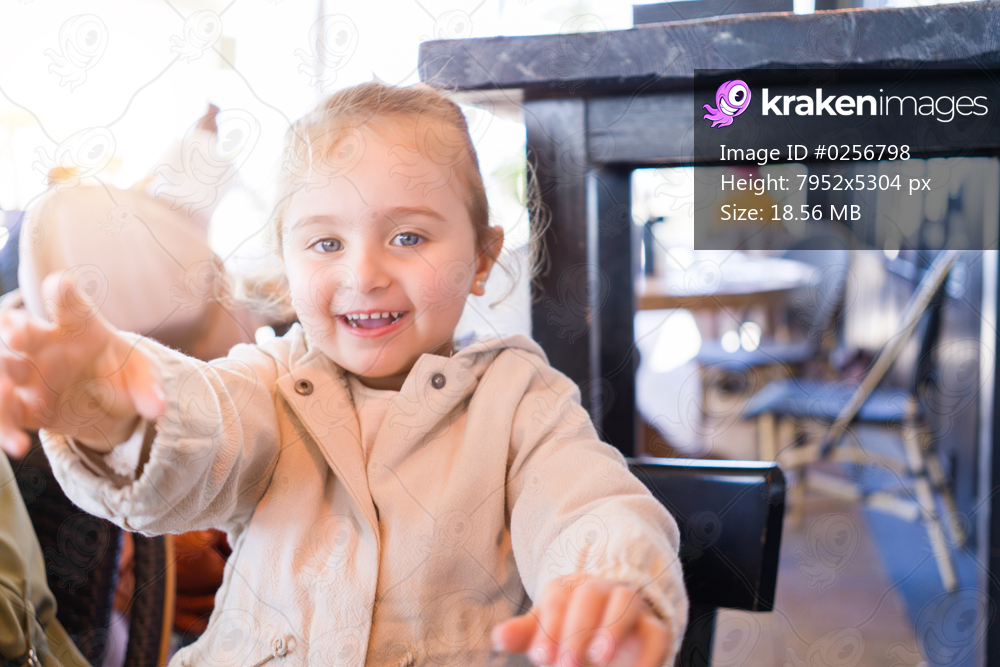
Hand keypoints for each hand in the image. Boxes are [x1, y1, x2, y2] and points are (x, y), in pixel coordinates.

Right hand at [0, 271, 165, 457]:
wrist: (108, 406)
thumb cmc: (123, 374)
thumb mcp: (143, 376)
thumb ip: (149, 388)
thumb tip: (158, 409)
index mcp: (79, 326)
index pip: (68, 302)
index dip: (62, 292)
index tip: (60, 286)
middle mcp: (47, 345)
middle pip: (25, 330)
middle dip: (17, 329)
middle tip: (16, 334)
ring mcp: (31, 375)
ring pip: (5, 370)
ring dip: (3, 377)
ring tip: (10, 388)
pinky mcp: (25, 407)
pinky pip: (9, 414)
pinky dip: (7, 429)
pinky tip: (17, 446)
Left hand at [491, 574, 671, 666]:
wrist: (612, 633)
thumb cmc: (572, 631)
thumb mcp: (547, 633)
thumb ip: (526, 634)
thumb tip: (497, 637)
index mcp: (570, 587)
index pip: (558, 598)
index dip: (548, 627)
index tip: (540, 658)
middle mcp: (601, 589)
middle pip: (590, 596)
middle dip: (576, 631)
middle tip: (564, 665)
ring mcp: (631, 605)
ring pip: (625, 603)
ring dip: (611, 630)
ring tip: (598, 659)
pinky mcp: (654, 628)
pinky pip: (656, 634)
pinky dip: (647, 655)